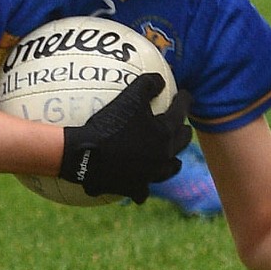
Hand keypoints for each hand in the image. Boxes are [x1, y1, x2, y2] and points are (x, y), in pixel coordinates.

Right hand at [58, 75, 191, 202]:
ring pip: (170, 169)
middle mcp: (163, 156)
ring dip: (172, 161)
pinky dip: (143, 186)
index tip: (185, 95)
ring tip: (172, 158)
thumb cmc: (108, 124)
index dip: (184, 100)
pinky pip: (143, 190)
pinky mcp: (135, 189)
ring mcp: (151, 175)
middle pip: (181, 142)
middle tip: (181, 125)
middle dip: (184, 131)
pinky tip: (140, 185)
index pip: (181, 112)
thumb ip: (147, 85)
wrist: (85, 155)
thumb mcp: (127, 97)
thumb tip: (160, 79)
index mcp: (164, 133)